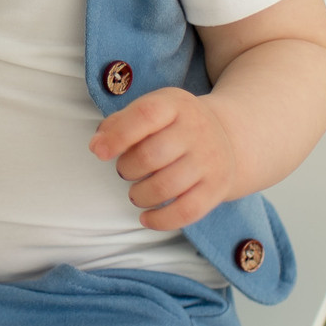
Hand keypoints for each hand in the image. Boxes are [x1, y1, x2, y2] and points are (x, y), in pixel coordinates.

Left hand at [89, 88, 238, 230]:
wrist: (229, 136)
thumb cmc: (174, 125)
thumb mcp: (152, 110)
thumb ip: (119, 124)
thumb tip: (97, 146)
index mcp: (175, 104)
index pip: (145, 115)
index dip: (118, 135)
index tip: (99, 152)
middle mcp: (196, 130)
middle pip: (151, 155)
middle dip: (126, 169)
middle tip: (125, 171)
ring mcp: (209, 160)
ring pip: (166, 187)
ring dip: (140, 195)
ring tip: (136, 193)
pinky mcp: (217, 188)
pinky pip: (186, 211)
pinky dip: (161, 220)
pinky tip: (146, 217)